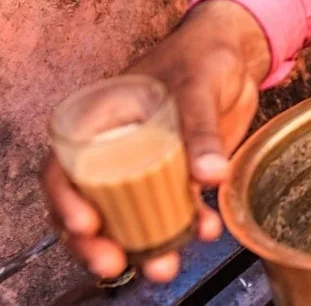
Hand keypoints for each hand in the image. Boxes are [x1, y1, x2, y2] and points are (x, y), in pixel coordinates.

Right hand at [41, 0, 268, 281]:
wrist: (237, 54)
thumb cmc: (202, 57)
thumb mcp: (196, 87)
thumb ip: (200, 130)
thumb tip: (208, 176)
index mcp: (97, 124)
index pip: (62, 170)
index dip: (65, 202)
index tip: (86, 226)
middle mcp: (115, 150)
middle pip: (91, 206)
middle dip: (99, 242)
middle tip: (116, 263)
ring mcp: (146, 166)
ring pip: (131, 216)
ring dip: (144, 245)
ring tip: (163, 267)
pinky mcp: (179, 175)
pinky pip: (174, 209)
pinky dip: (186, 224)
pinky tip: (205, 230)